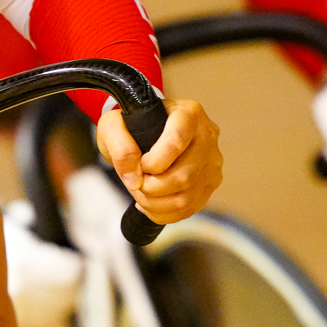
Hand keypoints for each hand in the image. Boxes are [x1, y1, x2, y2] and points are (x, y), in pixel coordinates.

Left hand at [96, 98, 222, 223]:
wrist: (145, 131)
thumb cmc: (132, 125)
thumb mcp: (114, 126)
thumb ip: (120, 146)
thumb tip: (134, 179)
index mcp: (188, 113)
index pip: (177, 141)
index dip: (154, 161)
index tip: (140, 165)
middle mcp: (207, 136)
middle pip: (184, 176)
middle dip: (152, 188)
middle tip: (134, 183)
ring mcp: (212, 161)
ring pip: (187, 196)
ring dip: (156, 203)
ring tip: (139, 194)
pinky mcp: (211, 182)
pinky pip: (190, 207)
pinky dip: (165, 213)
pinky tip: (149, 204)